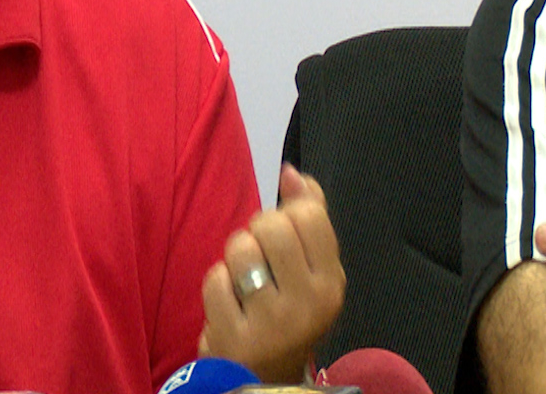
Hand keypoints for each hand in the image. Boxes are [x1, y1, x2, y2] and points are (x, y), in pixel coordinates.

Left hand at [198, 165, 344, 382]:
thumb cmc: (288, 310)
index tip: (284, 236)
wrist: (266, 376)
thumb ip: (308, 217)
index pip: (308, 215)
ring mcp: (271, 322)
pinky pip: (215, 279)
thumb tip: (292, 172)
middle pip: (270, 225)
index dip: (286, 215)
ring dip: (234, 258)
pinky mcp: (235, 336)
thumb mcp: (311, 270)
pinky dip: (217, 286)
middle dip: (256, 232)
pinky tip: (230, 304)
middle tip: (261, 259)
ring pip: (239, 248)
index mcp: (331, 282)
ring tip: (244, 281)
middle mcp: (308, 303)